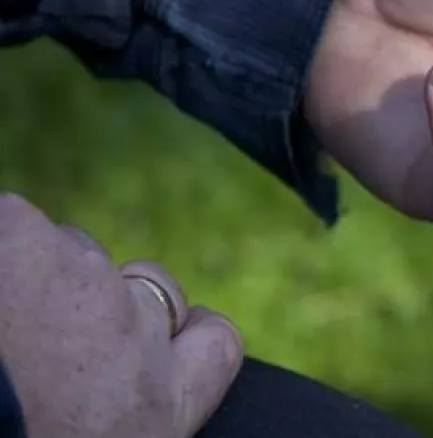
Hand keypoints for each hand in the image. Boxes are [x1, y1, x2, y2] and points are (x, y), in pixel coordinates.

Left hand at [0, 194, 241, 437]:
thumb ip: (121, 409)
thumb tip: (105, 392)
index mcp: (160, 406)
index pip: (214, 343)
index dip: (192, 335)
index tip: (171, 338)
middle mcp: (136, 335)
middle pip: (142, 288)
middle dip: (96, 303)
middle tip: (35, 342)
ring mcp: (83, 280)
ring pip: (70, 252)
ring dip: (36, 274)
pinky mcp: (21, 238)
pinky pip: (13, 221)